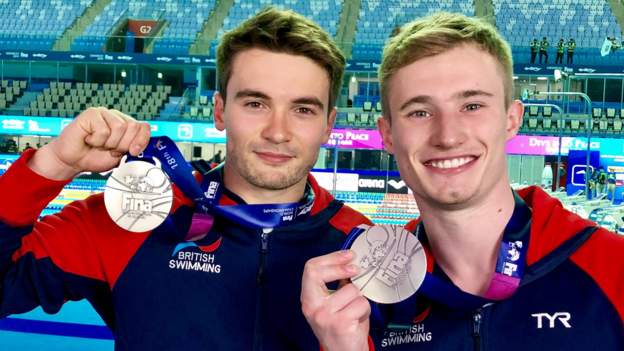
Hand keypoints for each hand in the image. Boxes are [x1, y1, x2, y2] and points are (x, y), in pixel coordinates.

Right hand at [28, 107, 150, 179]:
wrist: (72, 161)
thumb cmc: (94, 157)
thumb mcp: (119, 157)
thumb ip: (132, 149)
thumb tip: (139, 146)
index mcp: (126, 126)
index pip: (144, 127)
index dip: (141, 140)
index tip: (133, 152)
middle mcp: (117, 117)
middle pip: (133, 127)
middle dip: (122, 145)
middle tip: (109, 149)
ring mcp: (104, 113)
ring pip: (119, 127)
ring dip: (109, 143)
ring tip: (98, 144)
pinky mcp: (91, 113)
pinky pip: (103, 129)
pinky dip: (96, 140)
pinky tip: (89, 139)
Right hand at [301, 250, 370, 350]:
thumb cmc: (342, 328)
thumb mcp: (333, 304)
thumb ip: (336, 285)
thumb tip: (350, 262)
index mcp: (308, 299)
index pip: (310, 269)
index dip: (331, 258)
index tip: (348, 256)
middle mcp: (312, 306)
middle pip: (318, 273)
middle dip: (340, 267)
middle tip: (356, 269)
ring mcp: (324, 315)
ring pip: (351, 290)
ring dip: (360, 298)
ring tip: (356, 310)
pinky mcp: (340, 323)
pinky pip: (361, 304)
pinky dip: (365, 310)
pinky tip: (359, 319)